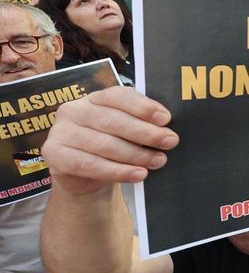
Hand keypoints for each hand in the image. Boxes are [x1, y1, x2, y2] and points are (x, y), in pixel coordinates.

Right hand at [43, 86, 177, 194]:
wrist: (84, 176)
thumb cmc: (112, 147)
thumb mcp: (126, 132)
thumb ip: (142, 125)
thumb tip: (168, 128)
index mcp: (95, 98)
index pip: (118, 95)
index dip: (143, 107)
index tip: (166, 119)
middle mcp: (74, 110)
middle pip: (113, 120)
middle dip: (145, 133)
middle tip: (170, 142)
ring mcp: (60, 131)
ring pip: (103, 144)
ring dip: (135, 154)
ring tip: (158, 161)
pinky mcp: (53, 154)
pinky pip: (88, 164)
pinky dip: (117, 171)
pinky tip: (138, 174)